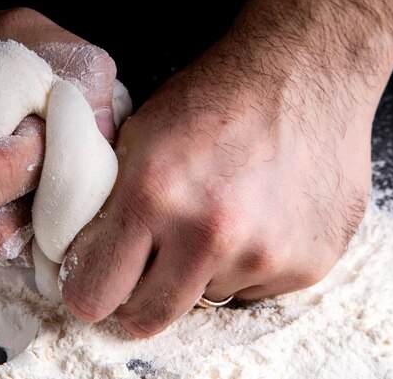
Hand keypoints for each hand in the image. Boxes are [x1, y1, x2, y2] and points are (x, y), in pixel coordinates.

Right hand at [0, 8, 116, 256]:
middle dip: (41, 189)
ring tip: (38, 164)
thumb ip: (71, 70)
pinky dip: (29, 218)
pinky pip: (0, 245)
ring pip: (2, 245)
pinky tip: (31, 183)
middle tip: (49, 148)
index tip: (40, 124)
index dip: (26, 159)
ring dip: (39, 210)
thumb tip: (107, 130)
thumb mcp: (22, 31)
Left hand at [60, 47, 374, 335]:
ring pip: (204, 297)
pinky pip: (253, 289)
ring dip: (198, 272)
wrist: (303, 73)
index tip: (93, 286)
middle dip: (135, 301)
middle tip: (141, 273)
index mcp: (153, 195)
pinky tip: (255, 218)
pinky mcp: (306, 263)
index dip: (88, 292)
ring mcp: (264, 254)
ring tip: (214, 218)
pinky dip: (243, 265)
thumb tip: (86, 253)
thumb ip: (110, 199)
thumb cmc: (214, 98)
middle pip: (148, 318)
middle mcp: (209, 234)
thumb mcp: (139, 134)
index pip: (97, 292)